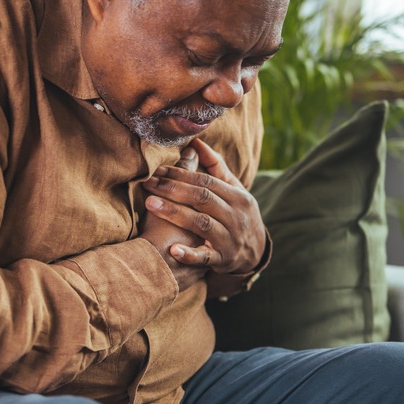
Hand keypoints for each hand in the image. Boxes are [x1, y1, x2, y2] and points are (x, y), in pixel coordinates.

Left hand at [143, 139, 265, 274]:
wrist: (255, 253)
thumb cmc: (237, 215)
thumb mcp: (234, 191)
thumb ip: (216, 167)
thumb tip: (195, 143)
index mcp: (238, 197)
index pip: (206, 181)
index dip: (181, 174)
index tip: (157, 170)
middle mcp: (236, 217)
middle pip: (202, 198)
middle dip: (173, 189)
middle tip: (148, 183)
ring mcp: (230, 239)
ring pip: (201, 223)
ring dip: (175, 213)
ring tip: (150, 204)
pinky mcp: (223, 260)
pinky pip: (205, 258)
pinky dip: (190, 255)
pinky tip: (172, 250)